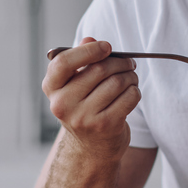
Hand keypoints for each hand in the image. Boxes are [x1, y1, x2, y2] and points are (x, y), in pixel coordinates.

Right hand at [44, 38, 139, 157]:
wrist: (91, 147)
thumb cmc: (85, 106)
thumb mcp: (76, 83)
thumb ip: (81, 59)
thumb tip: (91, 40)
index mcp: (52, 88)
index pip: (63, 62)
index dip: (88, 50)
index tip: (106, 47)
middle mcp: (63, 104)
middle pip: (99, 69)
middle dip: (120, 62)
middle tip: (129, 64)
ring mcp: (83, 118)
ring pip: (117, 82)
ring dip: (131, 76)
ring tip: (131, 78)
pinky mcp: (105, 126)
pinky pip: (129, 97)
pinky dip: (135, 91)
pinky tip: (131, 93)